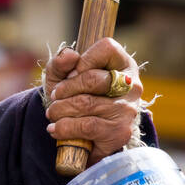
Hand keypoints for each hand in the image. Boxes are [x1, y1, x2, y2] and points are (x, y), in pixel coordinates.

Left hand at [43, 37, 143, 163]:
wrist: (82, 136)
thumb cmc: (73, 96)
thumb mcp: (61, 76)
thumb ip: (61, 62)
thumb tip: (69, 55)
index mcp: (123, 64)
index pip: (107, 48)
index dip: (83, 60)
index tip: (70, 74)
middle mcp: (131, 85)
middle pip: (93, 79)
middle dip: (66, 89)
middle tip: (55, 97)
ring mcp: (128, 110)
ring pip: (87, 103)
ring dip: (60, 109)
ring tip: (53, 113)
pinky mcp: (121, 132)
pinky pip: (87, 126)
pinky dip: (65, 127)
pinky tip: (55, 129)